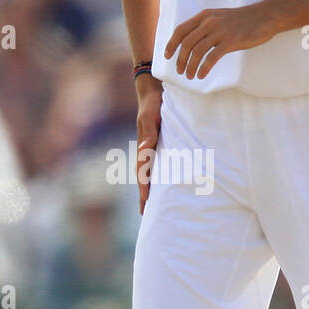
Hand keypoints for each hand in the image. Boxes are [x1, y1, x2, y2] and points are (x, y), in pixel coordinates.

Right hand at [135, 79, 162, 213]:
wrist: (154, 92)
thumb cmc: (153, 105)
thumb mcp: (149, 118)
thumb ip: (148, 134)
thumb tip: (144, 151)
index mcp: (144, 149)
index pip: (142, 174)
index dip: (144, 189)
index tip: (145, 204)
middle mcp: (147, 152)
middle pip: (144, 178)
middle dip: (145, 197)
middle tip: (146, 216)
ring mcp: (153, 150)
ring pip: (151, 174)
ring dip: (151, 190)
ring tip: (153, 208)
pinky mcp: (160, 146)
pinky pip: (159, 166)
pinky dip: (159, 178)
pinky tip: (166, 186)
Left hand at [164, 2, 275, 79]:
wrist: (263, 16)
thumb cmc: (241, 20)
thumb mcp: (218, 17)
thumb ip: (204, 26)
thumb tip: (190, 42)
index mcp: (204, 16)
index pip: (180, 30)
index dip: (171, 44)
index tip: (167, 56)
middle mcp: (209, 22)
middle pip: (186, 43)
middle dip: (180, 59)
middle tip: (180, 71)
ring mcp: (220, 32)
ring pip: (197, 52)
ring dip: (190, 66)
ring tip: (189, 76)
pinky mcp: (230, 41)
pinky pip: (211, 58)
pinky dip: (203, 68)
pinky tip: (201, 75)